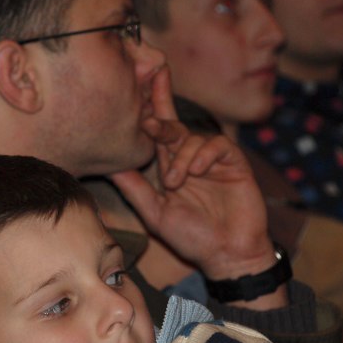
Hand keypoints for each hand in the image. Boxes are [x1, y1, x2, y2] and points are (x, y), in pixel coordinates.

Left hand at [110, 67, 274, 281]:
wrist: (227, 255)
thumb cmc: (191, 237)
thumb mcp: (154, 212)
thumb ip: (133, 187)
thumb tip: (107, 165)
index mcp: (168, 167)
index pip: (156, 133)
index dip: (149, 108)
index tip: (136, 87)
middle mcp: (189, 158)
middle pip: (173, 123)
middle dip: (160, 110)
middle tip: (147, 121)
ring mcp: (212, 160)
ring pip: (192, 137)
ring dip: (180, 157)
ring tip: (175, 182)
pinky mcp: (234, 163)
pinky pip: (217, 145)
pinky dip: (204, 155)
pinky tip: (197, 171)